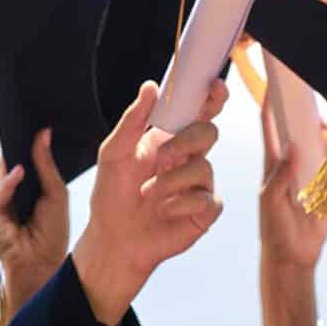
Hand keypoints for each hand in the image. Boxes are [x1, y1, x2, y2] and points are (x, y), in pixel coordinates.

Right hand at [0, 129, 69, 323]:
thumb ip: (46, 164)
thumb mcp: (55, 192)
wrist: (44, 263)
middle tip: (24, 119)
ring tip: (22, 139)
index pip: (24, 157)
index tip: (36, 117)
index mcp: (30, 185)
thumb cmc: (52, 231)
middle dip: (16, 143)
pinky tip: (18, 173)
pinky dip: (8, 184)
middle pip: (10, 162)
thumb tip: (43, 133)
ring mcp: (1, 202)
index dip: (27, 140)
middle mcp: (13, 191)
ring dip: (12, 160)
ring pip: (2, 175)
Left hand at [71, 79, 227, 325]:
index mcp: (170, 139)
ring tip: (148, 195)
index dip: (212, 97)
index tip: (214, 86)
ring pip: (204, 168)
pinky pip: (207, 199)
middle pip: (209, 132)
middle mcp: (189, 158)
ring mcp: (199, 185)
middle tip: (162, 156)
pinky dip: (181, 204)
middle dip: (186, 141)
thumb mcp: (114, 153)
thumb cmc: (112, 195)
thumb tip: (150, 86)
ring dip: (172, 181)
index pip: (198, 112)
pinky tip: (164, 212)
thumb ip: (133, 120)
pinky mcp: (205, 211)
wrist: (113, 239)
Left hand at [258, 100, 326, 271]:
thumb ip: (281, 175)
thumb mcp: (272, 202)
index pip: (271, 122)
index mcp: (274, 160)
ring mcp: (312, 173)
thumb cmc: (275, 229)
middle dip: (319, 122)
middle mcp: (294, 161)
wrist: (294, 257)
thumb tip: (293, 146)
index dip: (272, 99)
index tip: (279, 80)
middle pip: (307, 129)